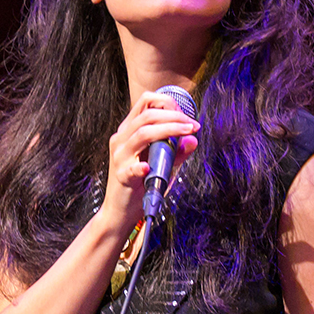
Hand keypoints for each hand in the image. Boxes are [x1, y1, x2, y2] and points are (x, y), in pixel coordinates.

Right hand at [100, 90, 199, 237]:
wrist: (121, 211)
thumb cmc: (141, 184)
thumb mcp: (162, 164)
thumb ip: (176, 151)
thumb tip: (193, 139)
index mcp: (129, 131)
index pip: (145, 102)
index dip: (167, 103)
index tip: (186, 115)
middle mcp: (121, 139)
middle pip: (147, 115)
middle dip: (174, 115)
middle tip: (192, 125)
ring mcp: (119, 157)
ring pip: (142, 133)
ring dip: (168, 130)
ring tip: (186, 133)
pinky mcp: (121, 176)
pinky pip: (131, 168)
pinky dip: (141, 166)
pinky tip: (149, 168)